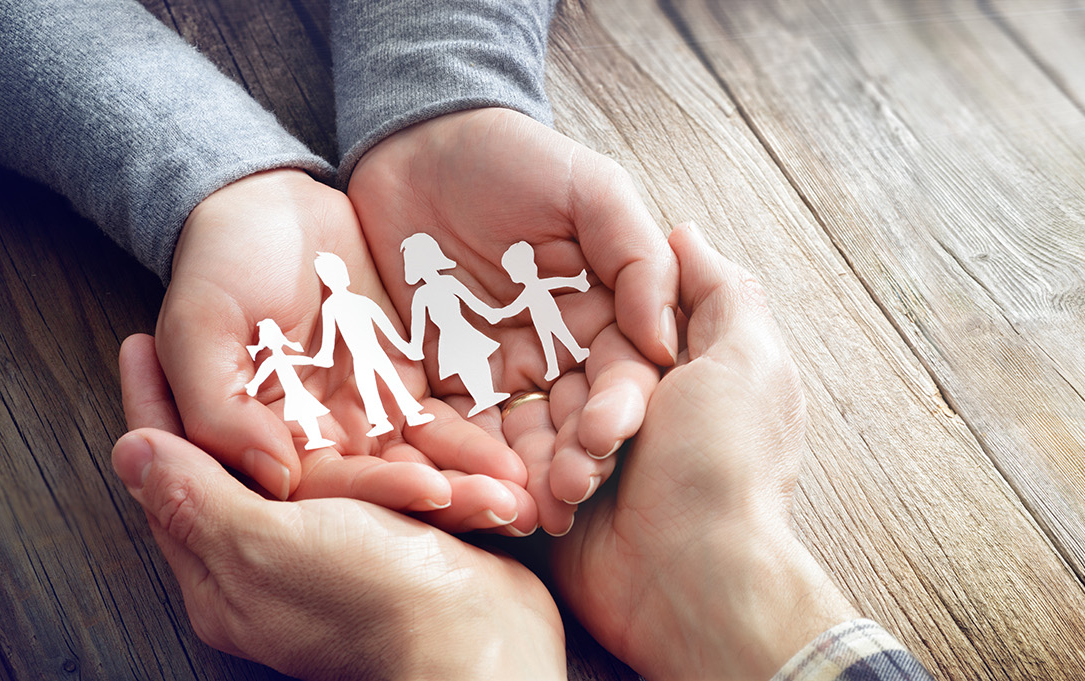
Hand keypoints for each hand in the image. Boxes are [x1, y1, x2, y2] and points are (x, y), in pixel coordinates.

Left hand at [115, 334, 564, 678]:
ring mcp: (339, 551)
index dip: (156, 407)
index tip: (141, 346)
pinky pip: (381, 478)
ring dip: (325, 413)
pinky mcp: (397, 540)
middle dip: (237, 399)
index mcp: (224, 572)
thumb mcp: (264, 543)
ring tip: (306, 353)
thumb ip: (198, 496)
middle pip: (240, 464)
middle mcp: (275, 562)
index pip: (171, 478)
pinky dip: (387, 446)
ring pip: (319, 464)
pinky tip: (385, 406)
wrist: (482, 640)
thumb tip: (131, 452)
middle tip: (225, 334)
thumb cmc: (372, 600)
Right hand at [156, 169, 527, 530]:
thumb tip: (274, 479)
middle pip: (386, 486)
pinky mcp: (406, 387)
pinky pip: (448, 423)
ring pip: (425, 463)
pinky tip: (522, 457)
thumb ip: (220, 406)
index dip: (379, 491)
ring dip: (473, 481)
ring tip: (524, 493)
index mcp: (264, 439)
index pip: (325, 487)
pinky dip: (481, 442)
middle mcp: (320, 440)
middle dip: (447, 500)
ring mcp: (367, 415)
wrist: (267, 205)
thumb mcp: (200, 326)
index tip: (434, 492)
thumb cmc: (219, 262)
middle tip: (506, 509)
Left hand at [349, 108, 674, 535]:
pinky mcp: (445, 378)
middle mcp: (566, 352)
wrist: (419, 141)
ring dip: (527, 477)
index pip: (628, 376)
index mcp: (612, 314)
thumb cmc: (518, 158)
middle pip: (581, 420)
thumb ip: (637, 257)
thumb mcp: (594, 190)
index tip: (605, 439)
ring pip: (527, 437)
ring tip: (523, 510)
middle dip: (578, 461)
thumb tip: (665, 344)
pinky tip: (466, 488)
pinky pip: (458, 428)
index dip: (621, 411)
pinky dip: (464, 461)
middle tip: (566, 494)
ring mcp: (507, 370)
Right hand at [554, 227, 857, 678]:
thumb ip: (719, 291)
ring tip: (585, 472)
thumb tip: (686, 232)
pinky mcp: (563, 503)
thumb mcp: (744, 359)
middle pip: (583, 371)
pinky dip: (533, 477)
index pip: (631, 325)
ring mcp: (605, 462)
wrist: (690, 580)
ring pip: (549, 418)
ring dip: (560, 444)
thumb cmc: (725, 466)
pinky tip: (549, 492)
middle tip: (608, 433)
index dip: (614, 327)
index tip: (589, 328)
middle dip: (588, 401)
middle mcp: (650, 415)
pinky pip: (525, 468)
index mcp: (696, 375)